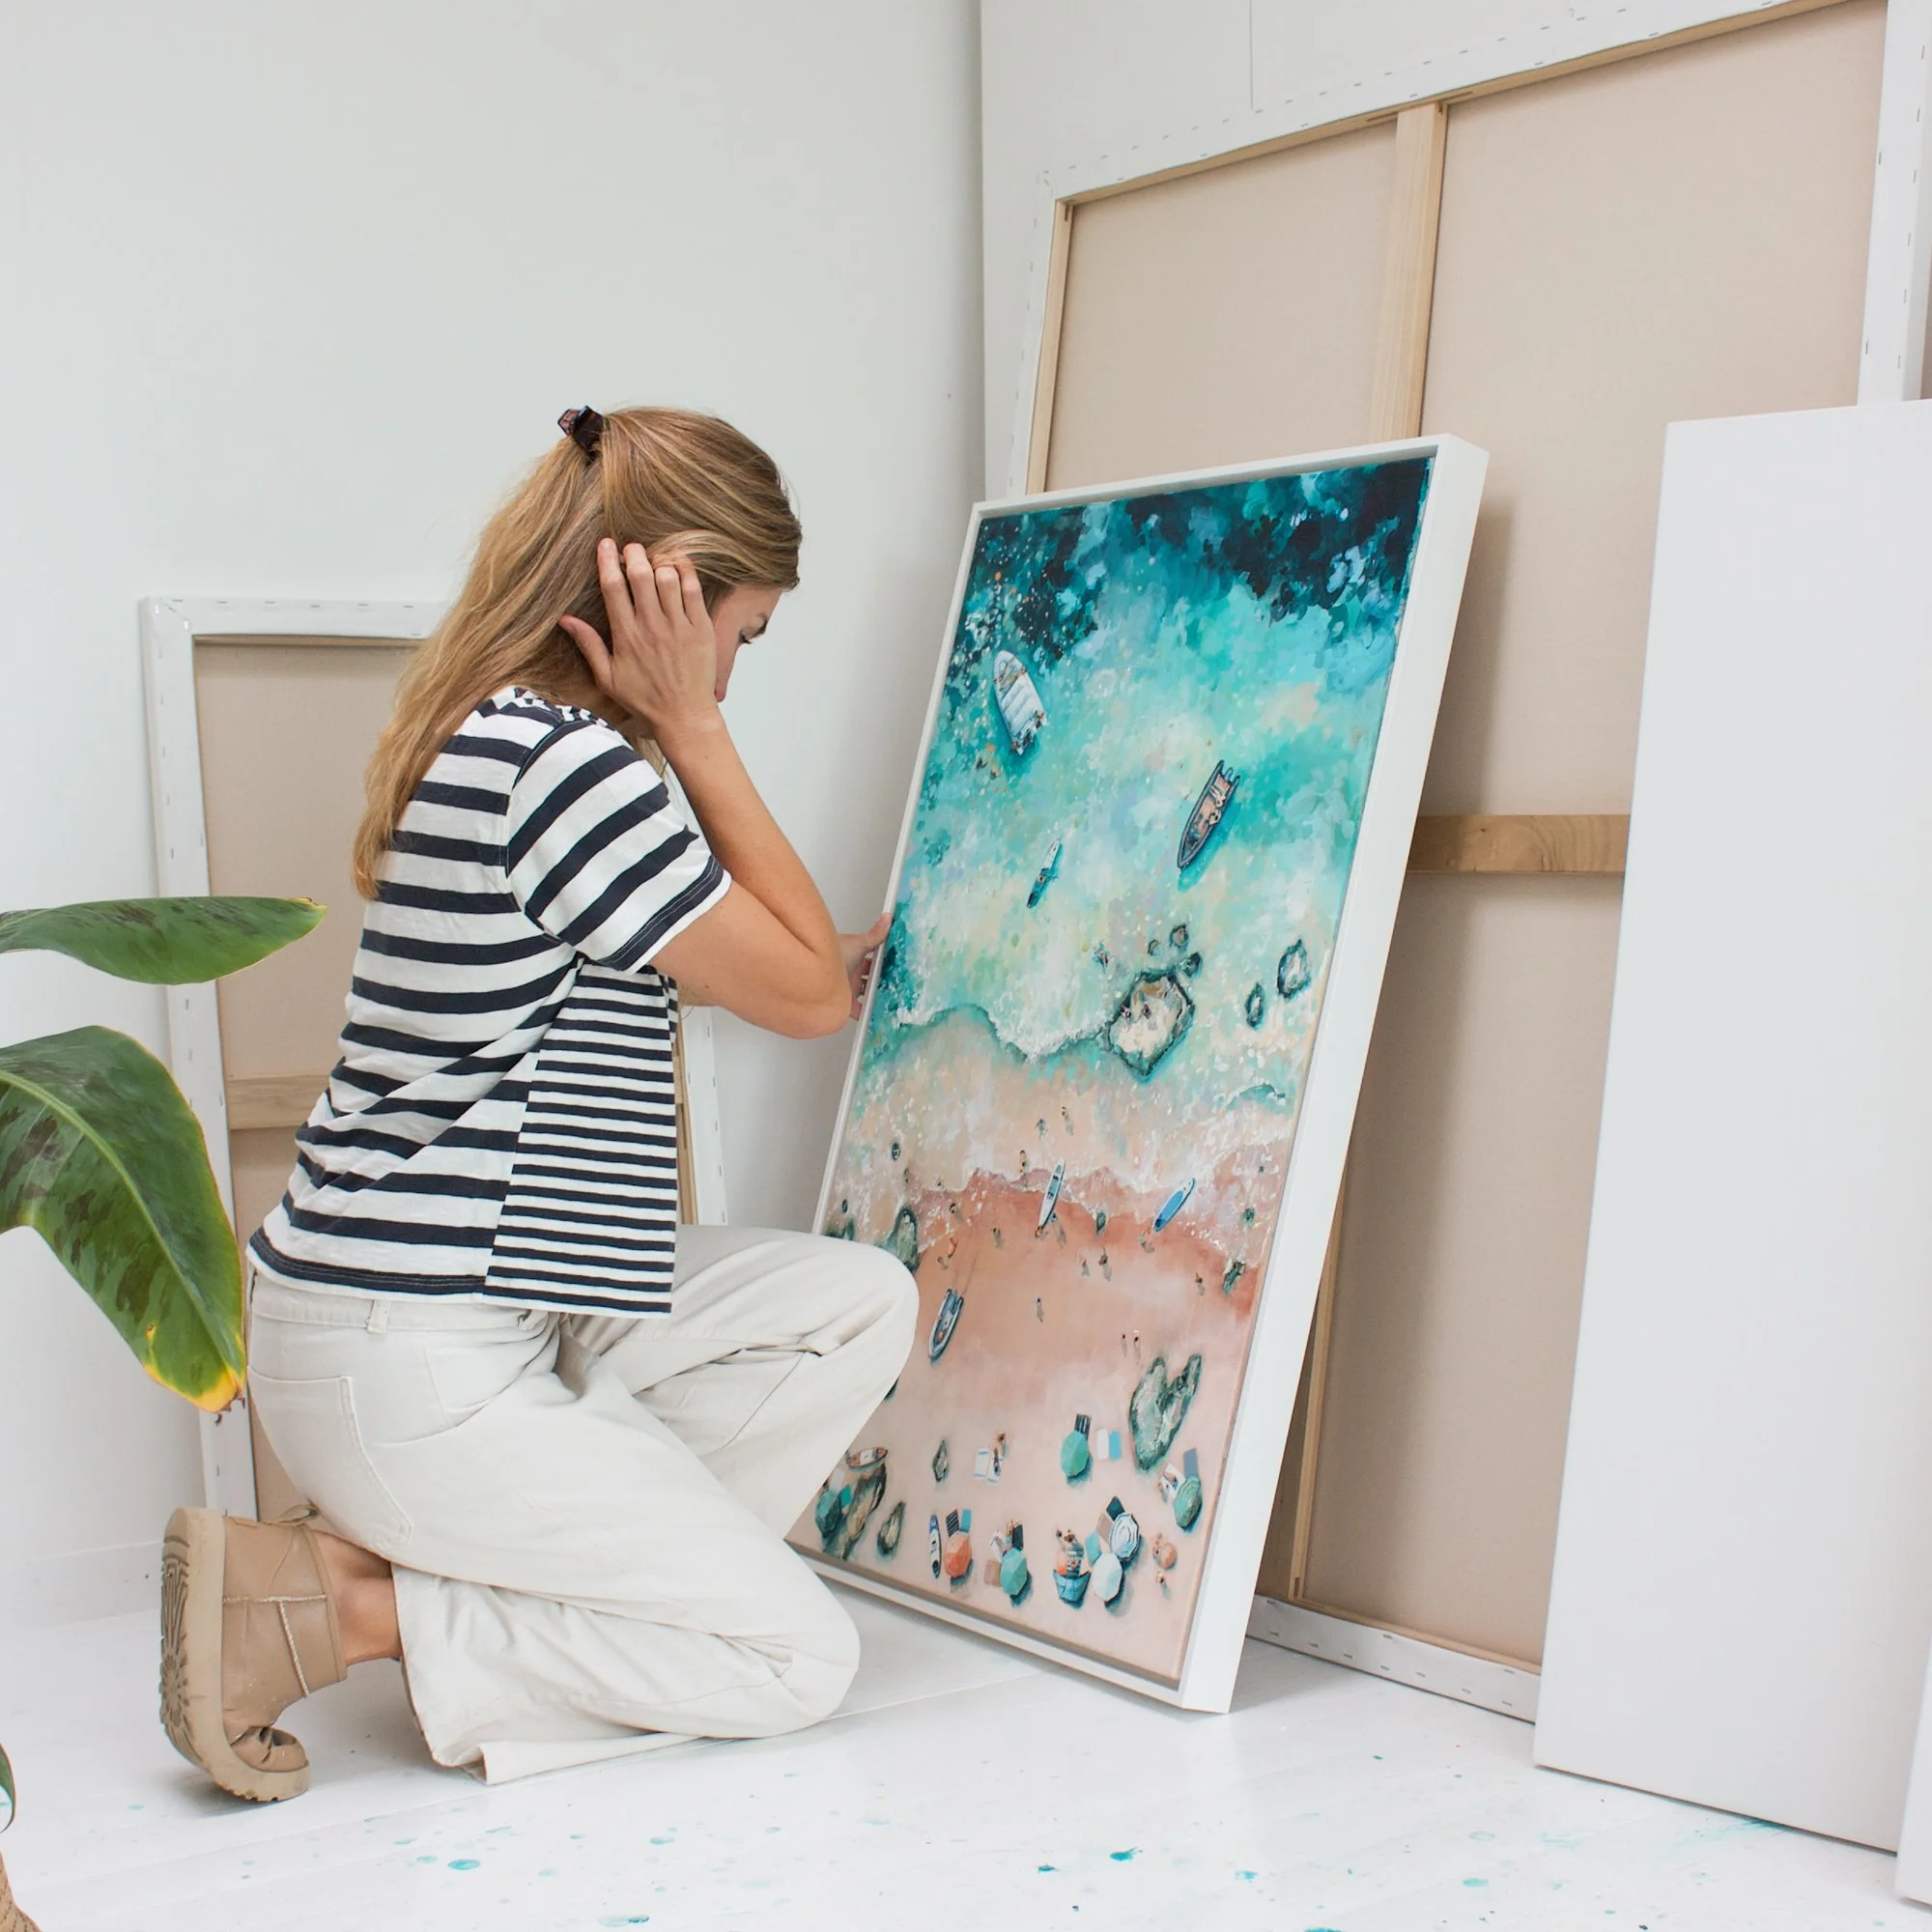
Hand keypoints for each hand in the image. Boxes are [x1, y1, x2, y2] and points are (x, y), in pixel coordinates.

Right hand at [559, 539, 722, 746]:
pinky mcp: (701, 629)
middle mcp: (651, 627)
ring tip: (654, 560)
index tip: (606, 544)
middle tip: (632, 548)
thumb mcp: (608, 677)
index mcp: (626, 636)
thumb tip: (565, 619)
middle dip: (633, 554)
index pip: (612, 587)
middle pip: (640, 575)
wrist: (684, 716)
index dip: (607, 560)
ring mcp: (678, 626)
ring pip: (667, 578)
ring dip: (659, 562)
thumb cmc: (645, 700)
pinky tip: (678, 565)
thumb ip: (588, 645)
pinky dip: (685, 571)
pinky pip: (693, 590)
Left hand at [839, 912, 892, 1021]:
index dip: (885, 964)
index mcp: (856, 958)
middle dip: (882, 982)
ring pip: (866, 994)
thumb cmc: (833, 953)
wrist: (815, 972)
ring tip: (889, 1002)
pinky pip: (858, 1010)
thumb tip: (887, 918)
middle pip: (871, 979)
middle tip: (897, 986)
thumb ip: (875, 935)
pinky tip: (874, 1015)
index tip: (898, 967)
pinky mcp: (845, 1002)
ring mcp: (849, 987)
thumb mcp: (859, 943)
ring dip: (875, 998)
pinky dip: (866, 1014)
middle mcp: (853, 973)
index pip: (874, 961)